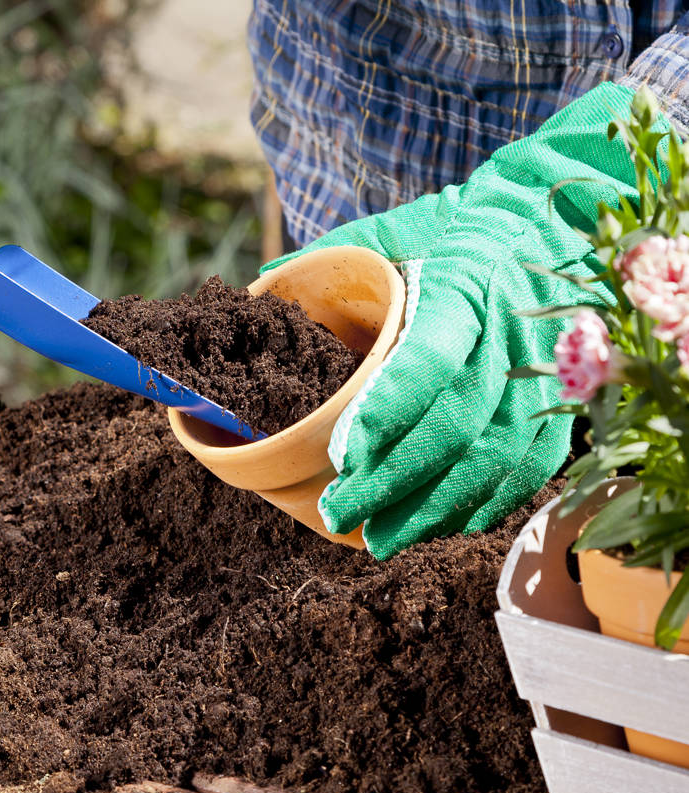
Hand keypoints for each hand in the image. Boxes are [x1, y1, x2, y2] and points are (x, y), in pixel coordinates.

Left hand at [263, 82, 667, 556]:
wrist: (553, 221)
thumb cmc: (461, 229)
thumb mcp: (399, 228)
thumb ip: (336, 257)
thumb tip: (264, 285)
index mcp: (461, 288)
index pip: (425, 361)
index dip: (386, 415)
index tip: (344, 457)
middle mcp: (507, 336)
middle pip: (454, 426)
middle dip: (394, 482)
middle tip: (342, 514)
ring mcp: (543, 372)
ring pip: (494, 458)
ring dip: (436, 508)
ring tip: (384, 538)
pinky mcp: (562, 399)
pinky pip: (531, 466)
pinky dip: (487, 503)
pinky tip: (444, 525)